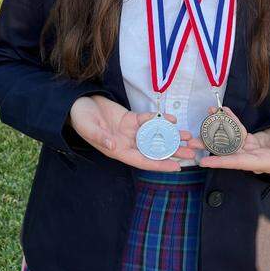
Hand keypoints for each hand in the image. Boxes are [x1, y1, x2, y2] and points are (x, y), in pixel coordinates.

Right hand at [68, 94, 196, 171]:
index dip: (158, 165)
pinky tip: (172, 119)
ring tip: (189, 137)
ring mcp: (130, 131)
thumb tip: (113, 147)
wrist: (77, 102)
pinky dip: (160, 119)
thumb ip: (101, 137)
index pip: (141, 161)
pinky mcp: (131, 118)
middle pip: (153, 150)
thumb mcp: (88, 127)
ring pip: (155, 135)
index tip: (176, 168)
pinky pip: (149, 120)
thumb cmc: (80, 118)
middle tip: (192, 154)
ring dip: (171, 136)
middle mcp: (126, 143)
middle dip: (172, 152)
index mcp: (117, 150)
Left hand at [184, 106, 269, 174]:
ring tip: (200, 122)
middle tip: (190, 142)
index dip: (222, 162)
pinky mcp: (250, 140)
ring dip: (215, 132)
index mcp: (265, 162)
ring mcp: (251, 149)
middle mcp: (254, 158)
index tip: (204, 163)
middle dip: (210, 148)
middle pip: (228, 154)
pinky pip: (236, 130)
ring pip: (229, 142)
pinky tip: (220, 111)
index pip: (240, 163)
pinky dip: (229, 121)